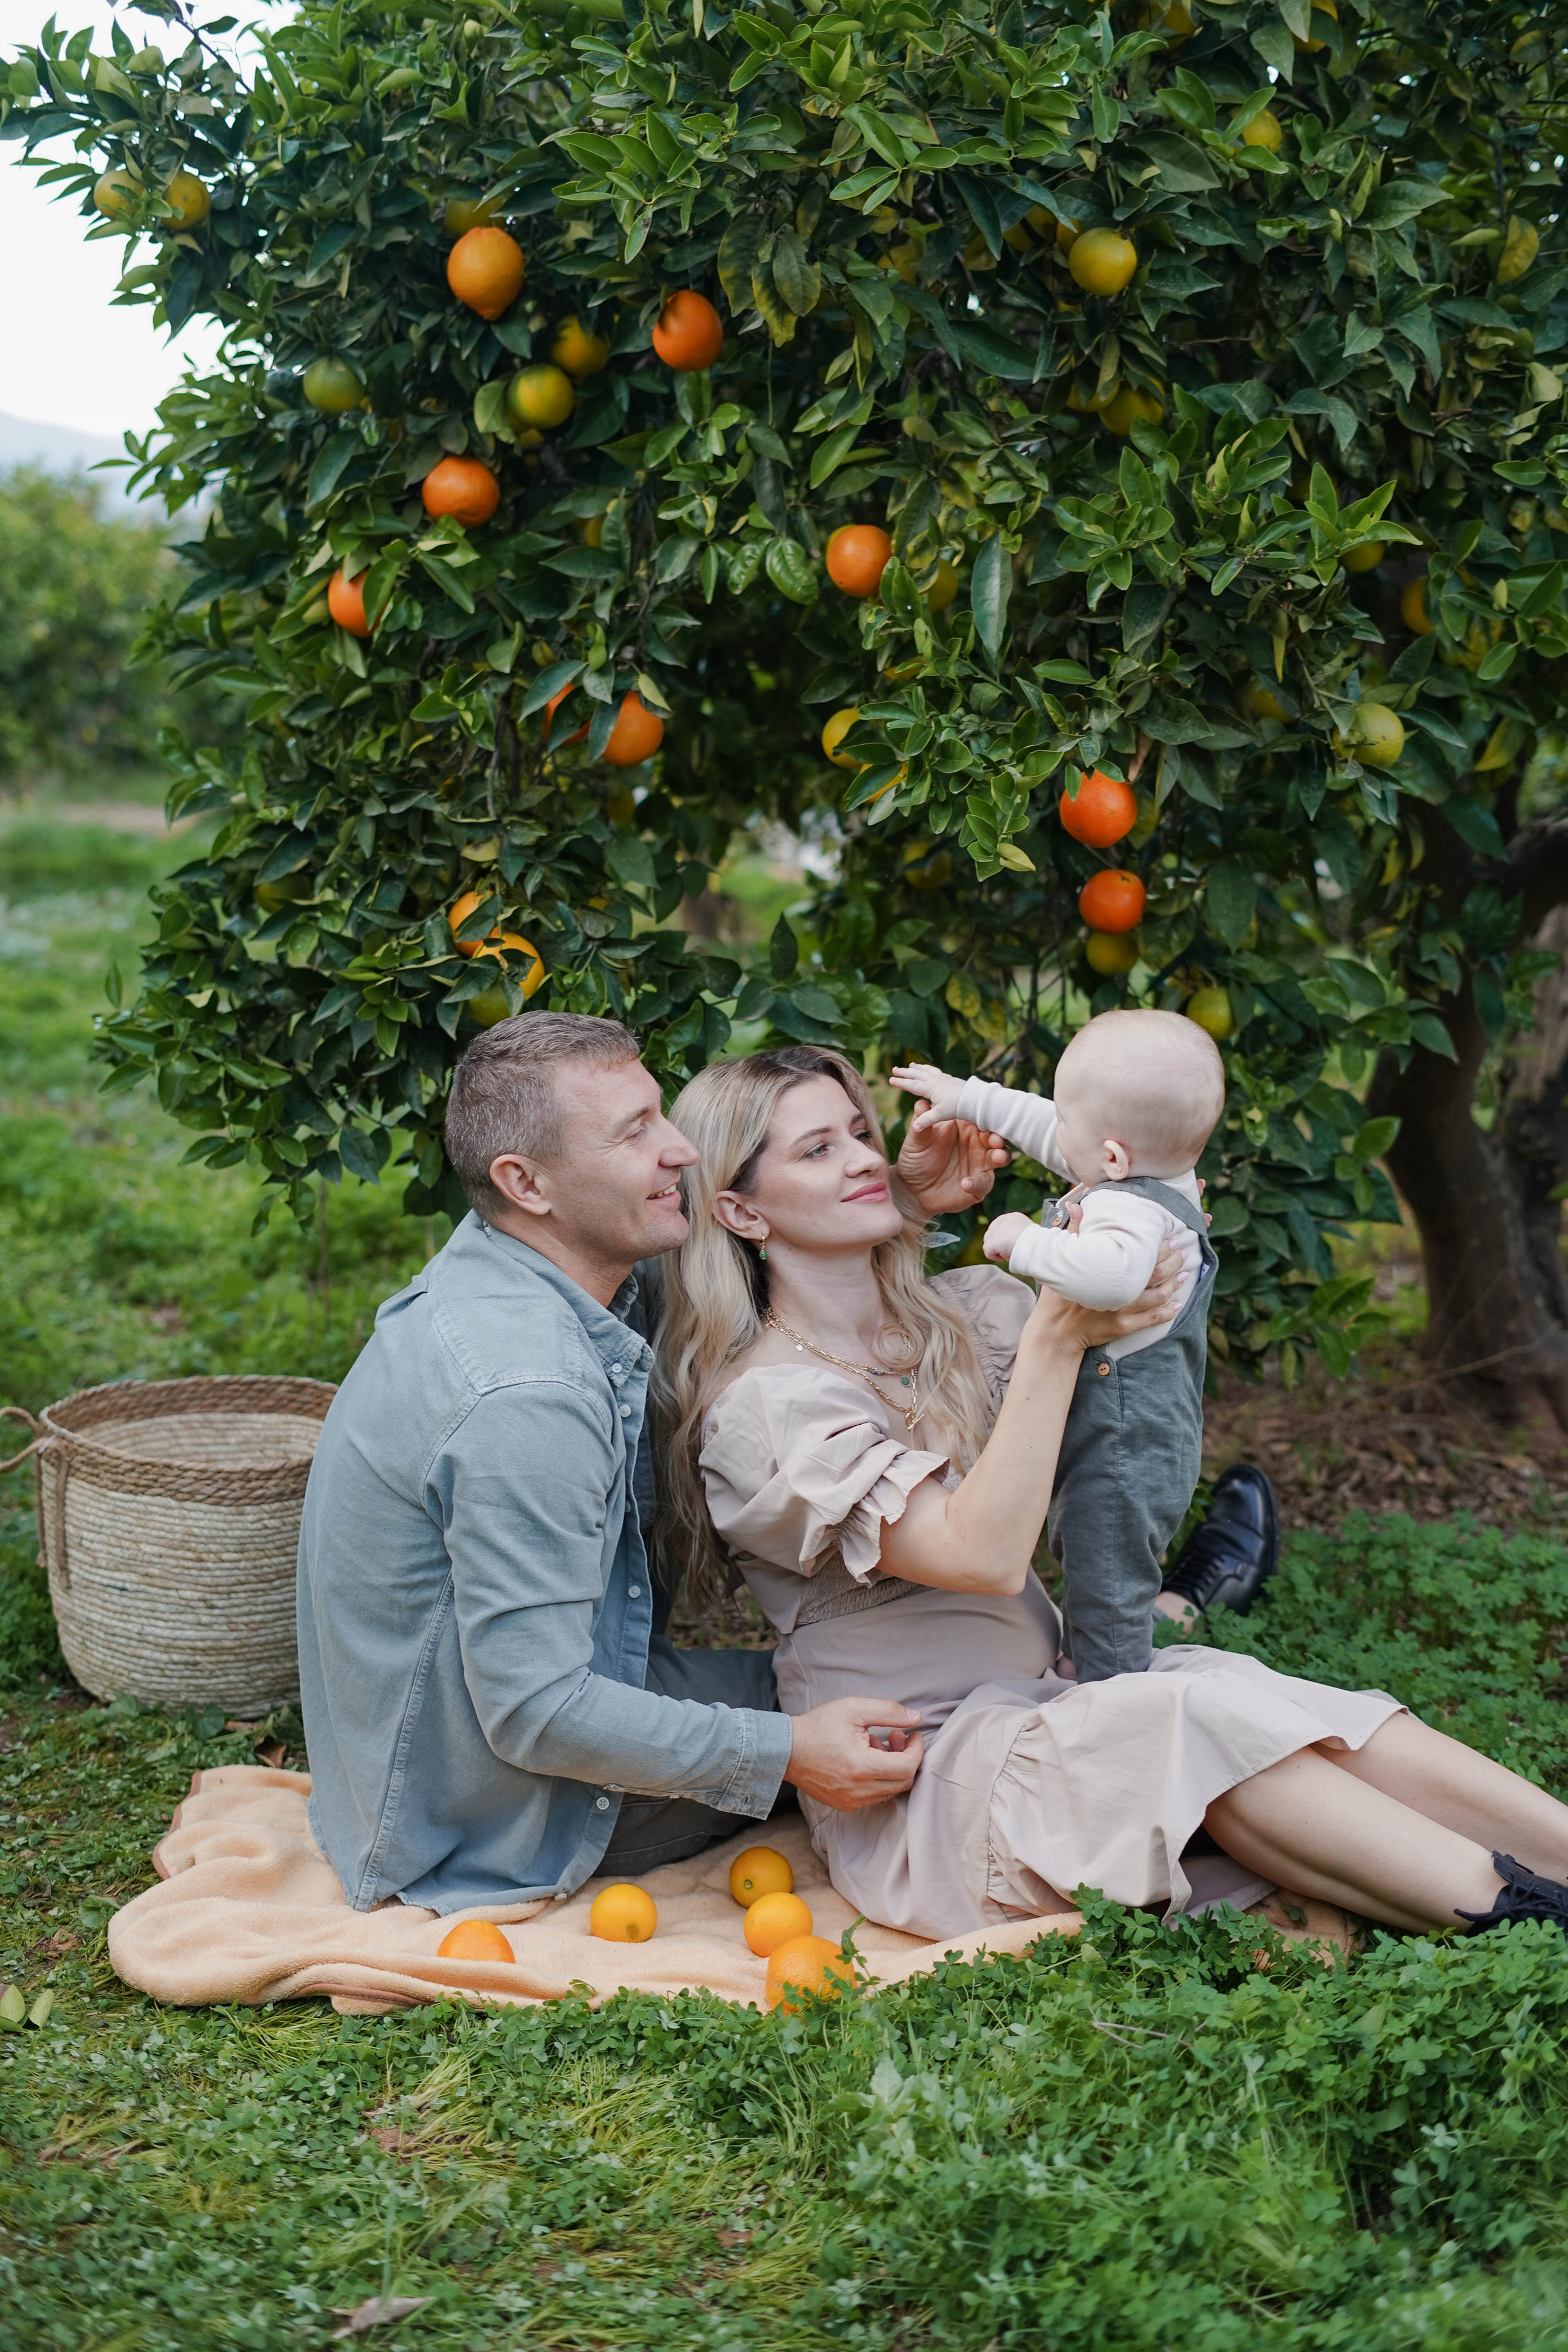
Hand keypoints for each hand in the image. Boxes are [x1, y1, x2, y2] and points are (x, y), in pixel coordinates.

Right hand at [783, 1695, 924, 1809]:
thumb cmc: (818, 1726)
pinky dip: (878, 1778)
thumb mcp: (854, 1709)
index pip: (908, 1767)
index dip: (916, 1749)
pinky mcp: (845, 1805)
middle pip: (904, 1782)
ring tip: (875, 1745)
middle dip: (906, 1758)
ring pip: (890, 1790)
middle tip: (895, 1737)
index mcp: (862, 1767)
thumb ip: (888, 1712)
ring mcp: (852, 1801)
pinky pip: (874, 1795)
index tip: (912, 1734)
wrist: (786, 1750)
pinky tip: (864, 1759)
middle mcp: (859, 1790)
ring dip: (891, 1768)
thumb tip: (916, 1717)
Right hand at [888, 1062, 966, 1125]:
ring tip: (911, 1065)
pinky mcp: (950, 1079)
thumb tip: (915, 1128)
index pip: (912, 1085)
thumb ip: (926, 1120)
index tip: (890, 1079)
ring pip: (927, 1071)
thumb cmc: (957, 1107)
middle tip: (894, 1069)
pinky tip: (930, 1071)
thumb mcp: (940, 1115)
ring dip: (918, 1068)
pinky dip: (929, 1069)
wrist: (975, 1099)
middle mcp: (936, 1081)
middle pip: (917, 1075)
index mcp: (931, 1089)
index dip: (901, 1082)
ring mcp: (943, 1078)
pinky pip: (936, 1071)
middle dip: (905, 1072)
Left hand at [895, 1116, 1009, 1216]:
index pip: (979, 1117)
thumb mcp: (915, 1142)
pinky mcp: (979, 1185)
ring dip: (1002, 1155)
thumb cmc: (915, 1160)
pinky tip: (965, 1183)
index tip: (989, 1114)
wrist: (912, 1191)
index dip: (986, 1115)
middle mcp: (976, 1143)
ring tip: (998, 1157)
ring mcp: (980, 1164)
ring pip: (1000, 1157)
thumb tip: (920, 1104)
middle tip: (997, 1138)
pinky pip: (984, 1182)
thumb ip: (920, 1125)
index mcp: (964, 1127)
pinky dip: (978, 1182)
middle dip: (999, 1135)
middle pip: (995, 1135)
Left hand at [982, 1210, 1032, 1263]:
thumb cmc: (1037, 1244)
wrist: (1039, 1248)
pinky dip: (993, 1256)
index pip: (998, 1225)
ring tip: (1009, 1253)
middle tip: (1010, 1250)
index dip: (1001, 1237)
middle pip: (991, 1233)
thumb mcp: (1027, 1232)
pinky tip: (1003, 1258)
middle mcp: (1003, 1220)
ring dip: (997, 1250)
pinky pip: (987, 1250)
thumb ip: (1016, 1232)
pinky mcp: (994, 1241)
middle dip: (998, 1243)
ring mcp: (998, 1230)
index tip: (1010, 1245)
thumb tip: (1008, 1242)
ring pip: (988, 1241)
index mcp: (1013, 1217)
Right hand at [1019, 1240, 1183, 1353]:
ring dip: (1174, 1284)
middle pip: (1155, 1274)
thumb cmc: (1058, 1295)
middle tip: (1182, 1253)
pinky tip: (1177, 1304)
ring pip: (1158, 1296)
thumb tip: (1076, 1206)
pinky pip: (1153, 1319)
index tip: (1170, 1240)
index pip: (1140, 1255)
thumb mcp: (1063, 1260)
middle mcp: (1118, 1290)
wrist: (1055, 1332)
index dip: (1159, 1247)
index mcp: (1107, 1271)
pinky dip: (1168, 1311)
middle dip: (1173, 1262)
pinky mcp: (1124, 1327)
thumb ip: (1073, 1232)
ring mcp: (1123, 1310)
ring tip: (1184, 1275)